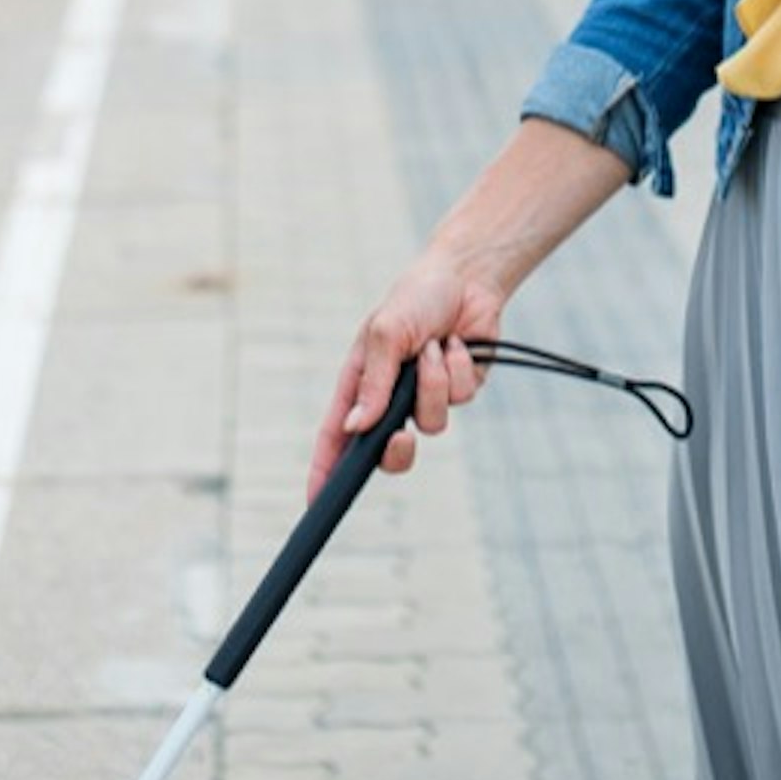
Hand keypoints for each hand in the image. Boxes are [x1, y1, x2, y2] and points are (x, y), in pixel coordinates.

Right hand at [307, 252, 507, 491]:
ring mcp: (427, 396)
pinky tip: (458, 342)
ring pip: (432, 423)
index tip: (314, 503)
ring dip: (434, 382)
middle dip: (396, 451)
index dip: (325, 471)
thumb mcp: (385, 332)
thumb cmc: (415, 297)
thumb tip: (357, 427)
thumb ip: (373, 382)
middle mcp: (392, 398)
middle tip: (402, 435)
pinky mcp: (460, 391)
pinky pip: (461, 398)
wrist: (465, 277)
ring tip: (434, 346)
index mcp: (361, 384)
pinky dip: (459, 367)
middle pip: (388, 452)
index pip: (337, 436)